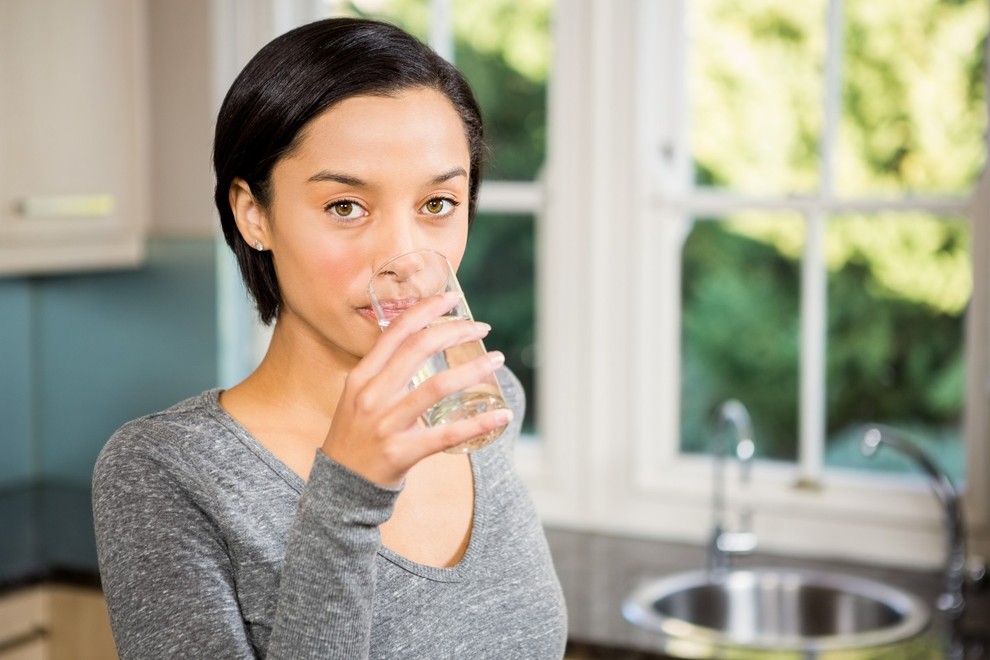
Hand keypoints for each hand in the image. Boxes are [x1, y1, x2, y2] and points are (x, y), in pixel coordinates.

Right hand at [321, 292, 511, 486]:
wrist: (340, 487)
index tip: (450, 298)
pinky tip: (500, 416)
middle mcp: (373, 395)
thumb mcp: (358, 397)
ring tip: (496, 359)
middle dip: (454, 331)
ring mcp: (386, 423)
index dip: (424, 310)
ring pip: (438, 386)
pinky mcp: (402, 451)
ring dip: (472, 369)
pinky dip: (477, 423)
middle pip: (419, 349)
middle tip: (481, 327)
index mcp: (362, 377)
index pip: (395, 332)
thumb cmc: (356, 437)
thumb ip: (384, 373)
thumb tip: (419, 344)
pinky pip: (447, 435)